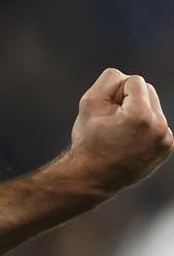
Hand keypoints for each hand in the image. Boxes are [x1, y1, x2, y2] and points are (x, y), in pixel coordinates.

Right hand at [69, 68, 172, 194]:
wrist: (94, 176)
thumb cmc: (89, 138)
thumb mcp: (89, 102)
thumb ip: (110, 79)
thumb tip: (128, 79)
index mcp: (141, 115)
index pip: (135, 81)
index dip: (116, 93)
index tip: (107, 113)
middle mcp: (159, 127)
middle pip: (148, 90)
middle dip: (130, 99)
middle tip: (113, 121)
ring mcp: (166, 139)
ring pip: (154, 105)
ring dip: (138, 111)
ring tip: (122, 131)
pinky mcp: (167, 147)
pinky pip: (157, 122)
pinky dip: (145, 125)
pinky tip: (131, 139)